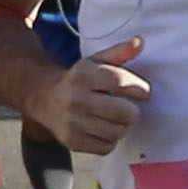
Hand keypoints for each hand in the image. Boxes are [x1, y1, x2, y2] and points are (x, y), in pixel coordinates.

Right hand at [25, 33, 147, 156]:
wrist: (44, 97)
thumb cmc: (79, 79)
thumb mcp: (96, 61)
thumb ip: (119, 52)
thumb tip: (140, 42)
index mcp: (84, 75)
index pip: (120, 81)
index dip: (140, 88)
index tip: (142, 92)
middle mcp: (76, 98)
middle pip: (124, 112)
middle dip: (132, 112)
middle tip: (128, 109)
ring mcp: (73, 122)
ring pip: (117, 132)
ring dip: (122, 127)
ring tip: (115, 119)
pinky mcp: (72, 141)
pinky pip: (106, 146)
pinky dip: (110, 140)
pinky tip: (103, 129)